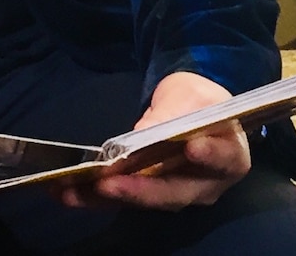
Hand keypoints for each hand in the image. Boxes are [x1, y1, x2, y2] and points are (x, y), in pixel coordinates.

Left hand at [60, 72, 249, 211]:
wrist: (189, 108)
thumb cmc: (197, 100)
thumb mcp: (190, 95)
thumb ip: (175, 112)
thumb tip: (146, 134)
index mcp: (229, 155)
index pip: (223, 158)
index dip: (209, 156)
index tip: (192, 148)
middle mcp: (206, 185)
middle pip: (175, 192)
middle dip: (138, 190)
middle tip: (107, 184)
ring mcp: (177, 193)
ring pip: (145, 201)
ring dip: (106, 198)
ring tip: (71, 192)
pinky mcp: (151, 194)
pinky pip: (125, 198)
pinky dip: (94, 198)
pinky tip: (66, 193)